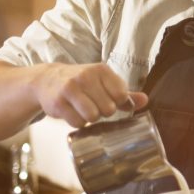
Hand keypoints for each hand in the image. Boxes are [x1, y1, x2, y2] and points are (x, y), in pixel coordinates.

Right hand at [34, 63, 148, 126]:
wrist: (48, 79)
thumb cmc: (82, 83)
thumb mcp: (104, 83)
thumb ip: (124, 93)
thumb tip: (145, 101)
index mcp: (101, 70)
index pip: (121, 96)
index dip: (118, 103)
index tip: (110, 100)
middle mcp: (86, 77)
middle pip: (108, 109)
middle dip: (103, 112)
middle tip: (94, 105)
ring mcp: (70, 89)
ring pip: (93, 117)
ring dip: (90, 119)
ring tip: (84, 109)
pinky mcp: (58, 102)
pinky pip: (77, 123)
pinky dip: (77, 122)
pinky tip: (72, 112)